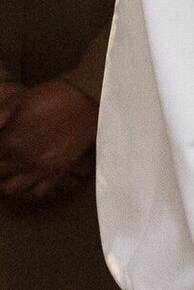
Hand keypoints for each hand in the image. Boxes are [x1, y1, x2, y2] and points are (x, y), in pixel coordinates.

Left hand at [0, 79, 96, 199]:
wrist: (89, 100)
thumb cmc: (53, 97)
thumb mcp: (18, 99)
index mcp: (8, 142)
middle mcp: (20, 160)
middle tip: (2, 158)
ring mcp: (39, 169)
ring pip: (10, 188)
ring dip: (4, 183)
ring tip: (5, 174)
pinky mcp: (56, 173)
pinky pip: (36, 193)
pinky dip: (27, 192)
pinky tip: (25, 183)